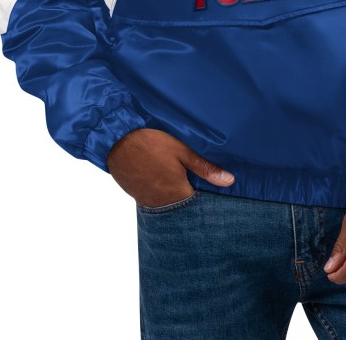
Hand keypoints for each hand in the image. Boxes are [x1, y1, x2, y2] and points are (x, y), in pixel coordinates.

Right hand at [106, 128, 234, 207]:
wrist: (116, 140)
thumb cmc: (151, 143)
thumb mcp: (181, 151)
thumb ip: (205, 168)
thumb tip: (229, 181)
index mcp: (176, 194)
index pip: (198, 204)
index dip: (205, 196)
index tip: (211, 189)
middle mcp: (161, 204)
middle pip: (182, 205)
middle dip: (190, 195)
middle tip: (194, 180)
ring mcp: (146, 201)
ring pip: (167, 202)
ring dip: (173, 192)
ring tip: (179, 177)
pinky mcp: (136, 195)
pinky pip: (153, 198)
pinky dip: (160, 190)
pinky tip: (163, 176)